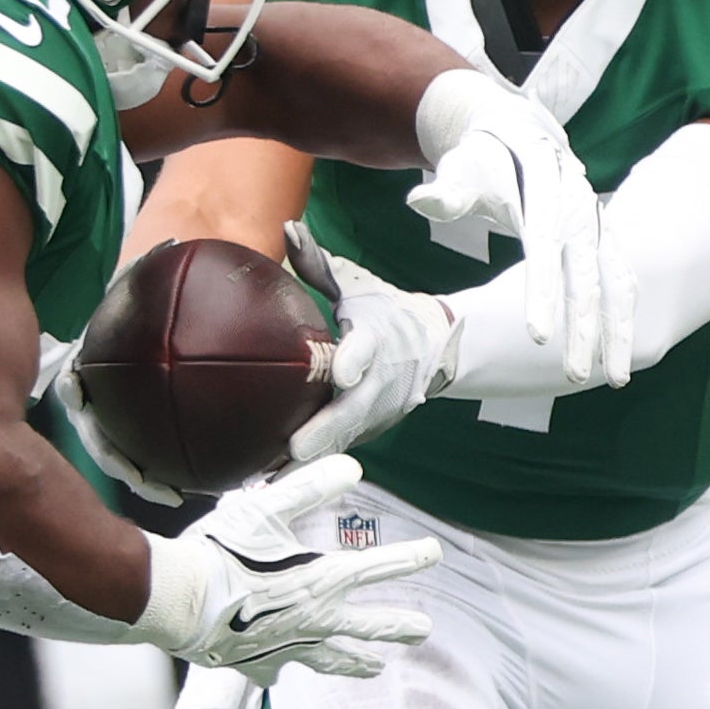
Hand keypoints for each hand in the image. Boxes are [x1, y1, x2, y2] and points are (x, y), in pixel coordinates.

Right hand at [133, 453, 439, 683]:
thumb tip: (354, 467)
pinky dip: (281, 670)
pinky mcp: (257, 662)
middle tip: (424, 630)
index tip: (435, 553)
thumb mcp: (266, 507)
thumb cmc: (219, 549)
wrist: (175, 600)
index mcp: (323, 579)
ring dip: (356, 662)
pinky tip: (282, 674)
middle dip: (397, 625)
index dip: (409, 558)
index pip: (377, 567)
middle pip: (367, 624)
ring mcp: (287, 645)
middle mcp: (314, 619)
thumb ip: (311, 486)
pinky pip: (277, 669)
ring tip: (375, 669)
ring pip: (332, 658)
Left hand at [288, 239, 459, 461]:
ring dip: (314, 459)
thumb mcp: (358, 286)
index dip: (355, 360)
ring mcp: (380, 410)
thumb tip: (287, 227)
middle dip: (327, 430)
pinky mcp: (372, 430)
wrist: (437, 344)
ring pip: (346, 438)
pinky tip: (273, 481)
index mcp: (378, 338)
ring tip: (273, 478)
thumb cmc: (385, 311)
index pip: (368, 349)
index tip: (342, 372)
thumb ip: (319, 264)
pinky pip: (339, 448)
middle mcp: (382, 379)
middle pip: (356, 408)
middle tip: (295, 449)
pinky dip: (312, 466)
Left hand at [415, 72, 625, 387]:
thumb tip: (423, 202)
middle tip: (576, 375)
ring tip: (617, 380)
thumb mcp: (462, 165)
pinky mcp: (603, 235)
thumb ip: (449, 190)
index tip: (537, 336)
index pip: (545, 246)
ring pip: (616, 280)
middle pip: (586, 272)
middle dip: (584, 326)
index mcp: (545, 184)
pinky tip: (622, 355)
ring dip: (618, 330)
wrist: (518, 131)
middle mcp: (580, 204)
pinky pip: (621, 279)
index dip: (543, 292)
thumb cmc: (483, 157)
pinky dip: (624, 315)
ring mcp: (597, 221)